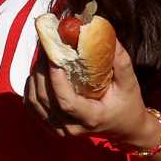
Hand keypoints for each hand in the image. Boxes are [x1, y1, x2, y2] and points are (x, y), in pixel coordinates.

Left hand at [22, 39, 156, 147]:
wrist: (125, 128)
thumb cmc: (128, 104)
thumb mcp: (129, 83)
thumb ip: (119, 60)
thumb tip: (103, 31)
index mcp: (92, 117)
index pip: (66, 102)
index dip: (56, 80)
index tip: (53, 57)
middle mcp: (72, 127)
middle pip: (45, 99)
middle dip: (42, 70)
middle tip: (46, 46)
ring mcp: (59, 129)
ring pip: (35, 102)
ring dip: (35, 76)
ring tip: (43, 56)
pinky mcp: (51, 126)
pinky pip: (32, 106)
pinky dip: (31, 87)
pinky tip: (39, 73)